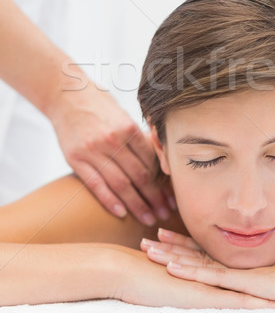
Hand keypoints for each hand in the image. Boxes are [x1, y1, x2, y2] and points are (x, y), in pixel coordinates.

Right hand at [49, 78, 175, 222]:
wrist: (65, 94)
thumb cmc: (99, 105)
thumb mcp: (124, 115)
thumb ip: (139, 138)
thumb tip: (160, 163)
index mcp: (128, 128)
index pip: (151, 162)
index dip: (164, 182)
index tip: (172, 195)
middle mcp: (112, 140)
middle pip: (139, 176)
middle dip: (155, 197)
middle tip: (166, 213)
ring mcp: (92, 150)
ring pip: (120, 184)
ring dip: (137, 205)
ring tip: (149, 218)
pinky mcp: (75, 159)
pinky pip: (95, 184)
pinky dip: (109, 201)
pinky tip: (122, 213)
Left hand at [141, 231, 274, 306]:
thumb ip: (257, 276)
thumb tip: (248, 279)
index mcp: (241, 260)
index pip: (206, 250)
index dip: (184, 243)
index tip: (165, 234)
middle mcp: (236, 262)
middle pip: (197, 253)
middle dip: (171, 246)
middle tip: (147, 240)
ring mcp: (239, 270)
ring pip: (199, 262)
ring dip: (173, 256)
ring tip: (149, 250)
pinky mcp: (246, 282)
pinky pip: (213, 277)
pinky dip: (192, 271)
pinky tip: (174, 268)